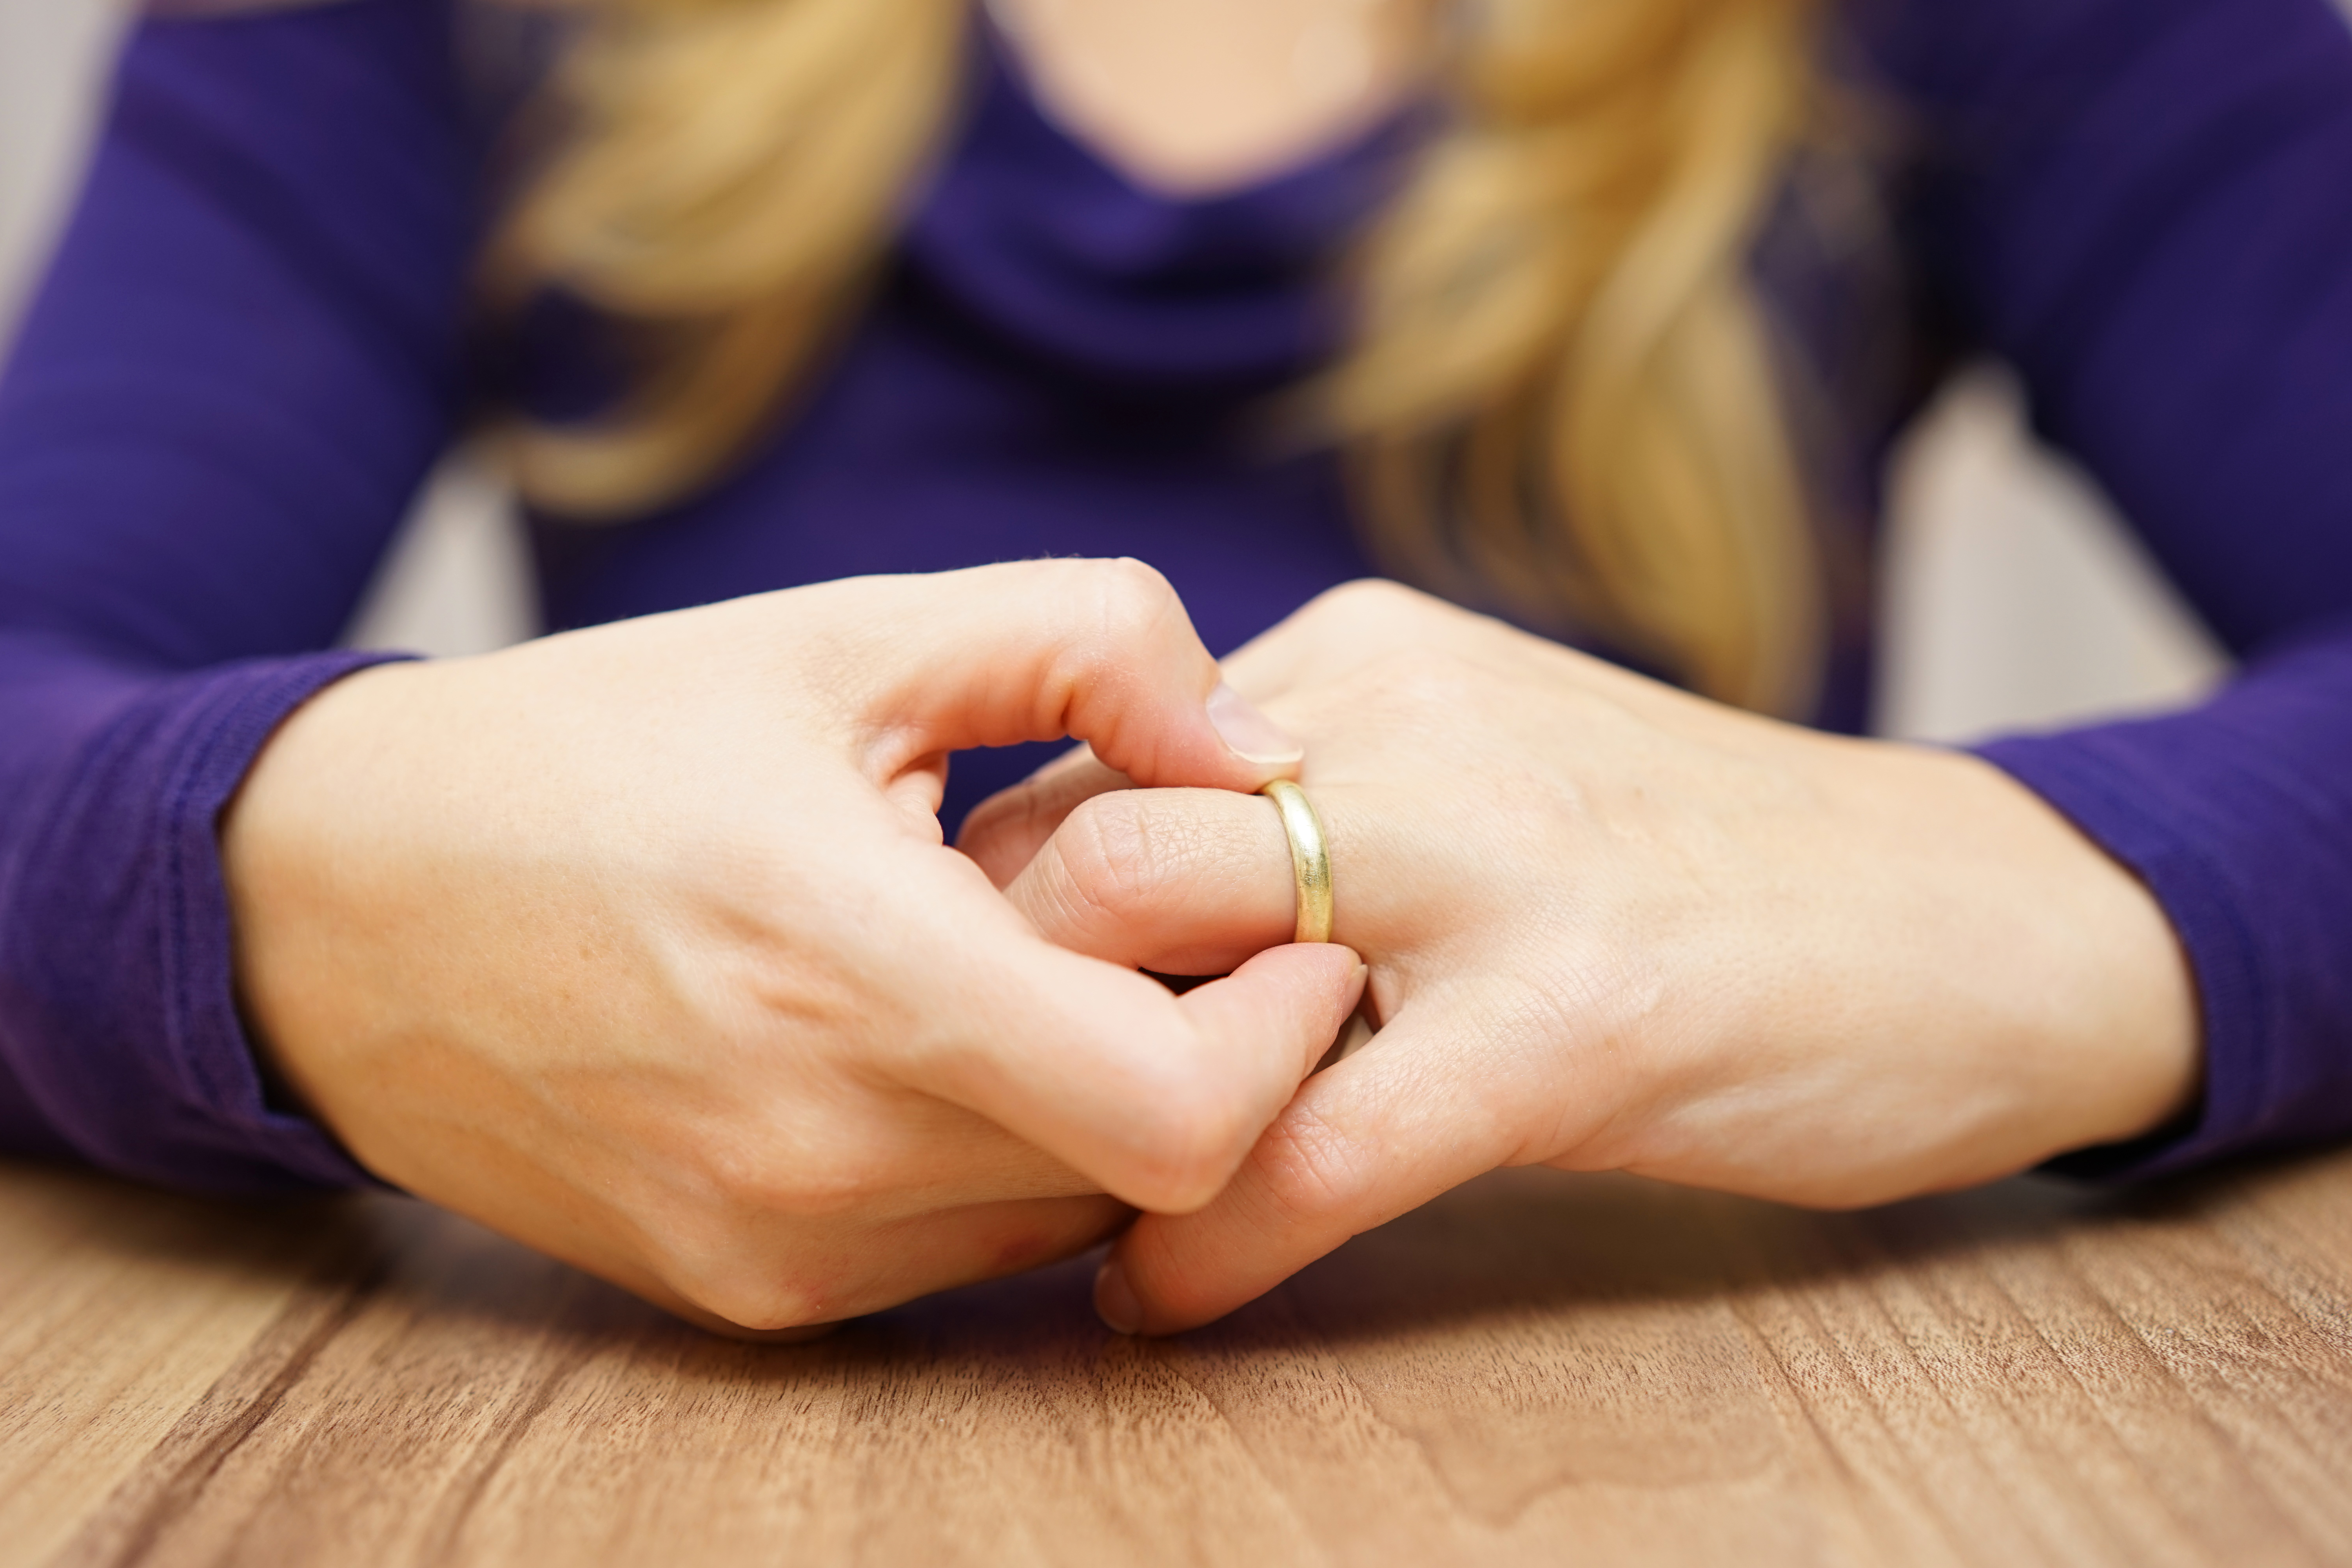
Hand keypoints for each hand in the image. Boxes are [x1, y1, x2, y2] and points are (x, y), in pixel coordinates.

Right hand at [222, 560, 1363, 1335]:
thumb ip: (1090, 647)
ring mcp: (779, 1245)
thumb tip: (1264, 757)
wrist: (341, 907)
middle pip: (1148, 1171)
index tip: (1292, 935)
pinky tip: (954, 1046)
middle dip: (1219, 1056)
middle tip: (1190, 938)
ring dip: (1115, 1111)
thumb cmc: (601, 746)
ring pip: (1067, 1219)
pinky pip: (964, 1251)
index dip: (1283, 1033)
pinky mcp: (747, 1292)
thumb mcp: (846, 633)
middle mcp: (816, 1149)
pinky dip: (1011, 1158)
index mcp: (849, 968)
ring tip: (1051, 980)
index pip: (1181, 1113)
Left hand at [960, 580, 2199, 1332]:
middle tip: (979, 1119)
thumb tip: (1098, 904)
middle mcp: (1404, 726)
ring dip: (1076, 1113)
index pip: (1088, 756)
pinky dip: (1206, 1241)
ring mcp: (1493, 865)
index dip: (1002, 904)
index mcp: (1364, 663)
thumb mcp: (1481, 772)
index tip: (972, 1008)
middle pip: (1085, 841)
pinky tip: (1159, 1297)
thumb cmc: (1698, 872)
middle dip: (998, 996)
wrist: (1981, 919)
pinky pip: (1312, 1144)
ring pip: (1171, 965)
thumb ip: (1305, 808)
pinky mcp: (1579, 1019)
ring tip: (1053, 1209)